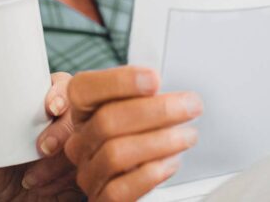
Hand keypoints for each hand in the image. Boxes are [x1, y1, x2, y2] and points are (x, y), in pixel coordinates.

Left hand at [0, 72, 83, 200]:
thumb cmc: (4, 177)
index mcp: (41, 109)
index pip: (60, 85)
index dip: (59, 91)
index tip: (49, 106)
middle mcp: (63, 123)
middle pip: (78, 110)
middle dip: (62, 127)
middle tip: (43, 147)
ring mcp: (76, 144)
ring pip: (81, 139)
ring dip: (57, 159)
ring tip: (33, 171)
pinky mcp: (82, 168)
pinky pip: (83, 165)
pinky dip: (59, 178)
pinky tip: (38, 183)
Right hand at [64, 66, 202, 200]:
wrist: (131, 185)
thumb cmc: (136, 142)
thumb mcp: (132, 115)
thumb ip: (139, 97)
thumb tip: (158, 80)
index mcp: (83, 113)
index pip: (84, 89)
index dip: (117, 81)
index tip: (153, 78)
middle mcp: (80, 141)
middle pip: (106, 120)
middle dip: (155, 111)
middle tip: (189, 106)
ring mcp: (88, 172)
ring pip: (114, 154)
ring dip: (158, 142)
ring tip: (187, 135)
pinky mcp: (101, 199)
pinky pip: (119, 190)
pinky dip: (149, 175)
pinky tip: (171, 163)